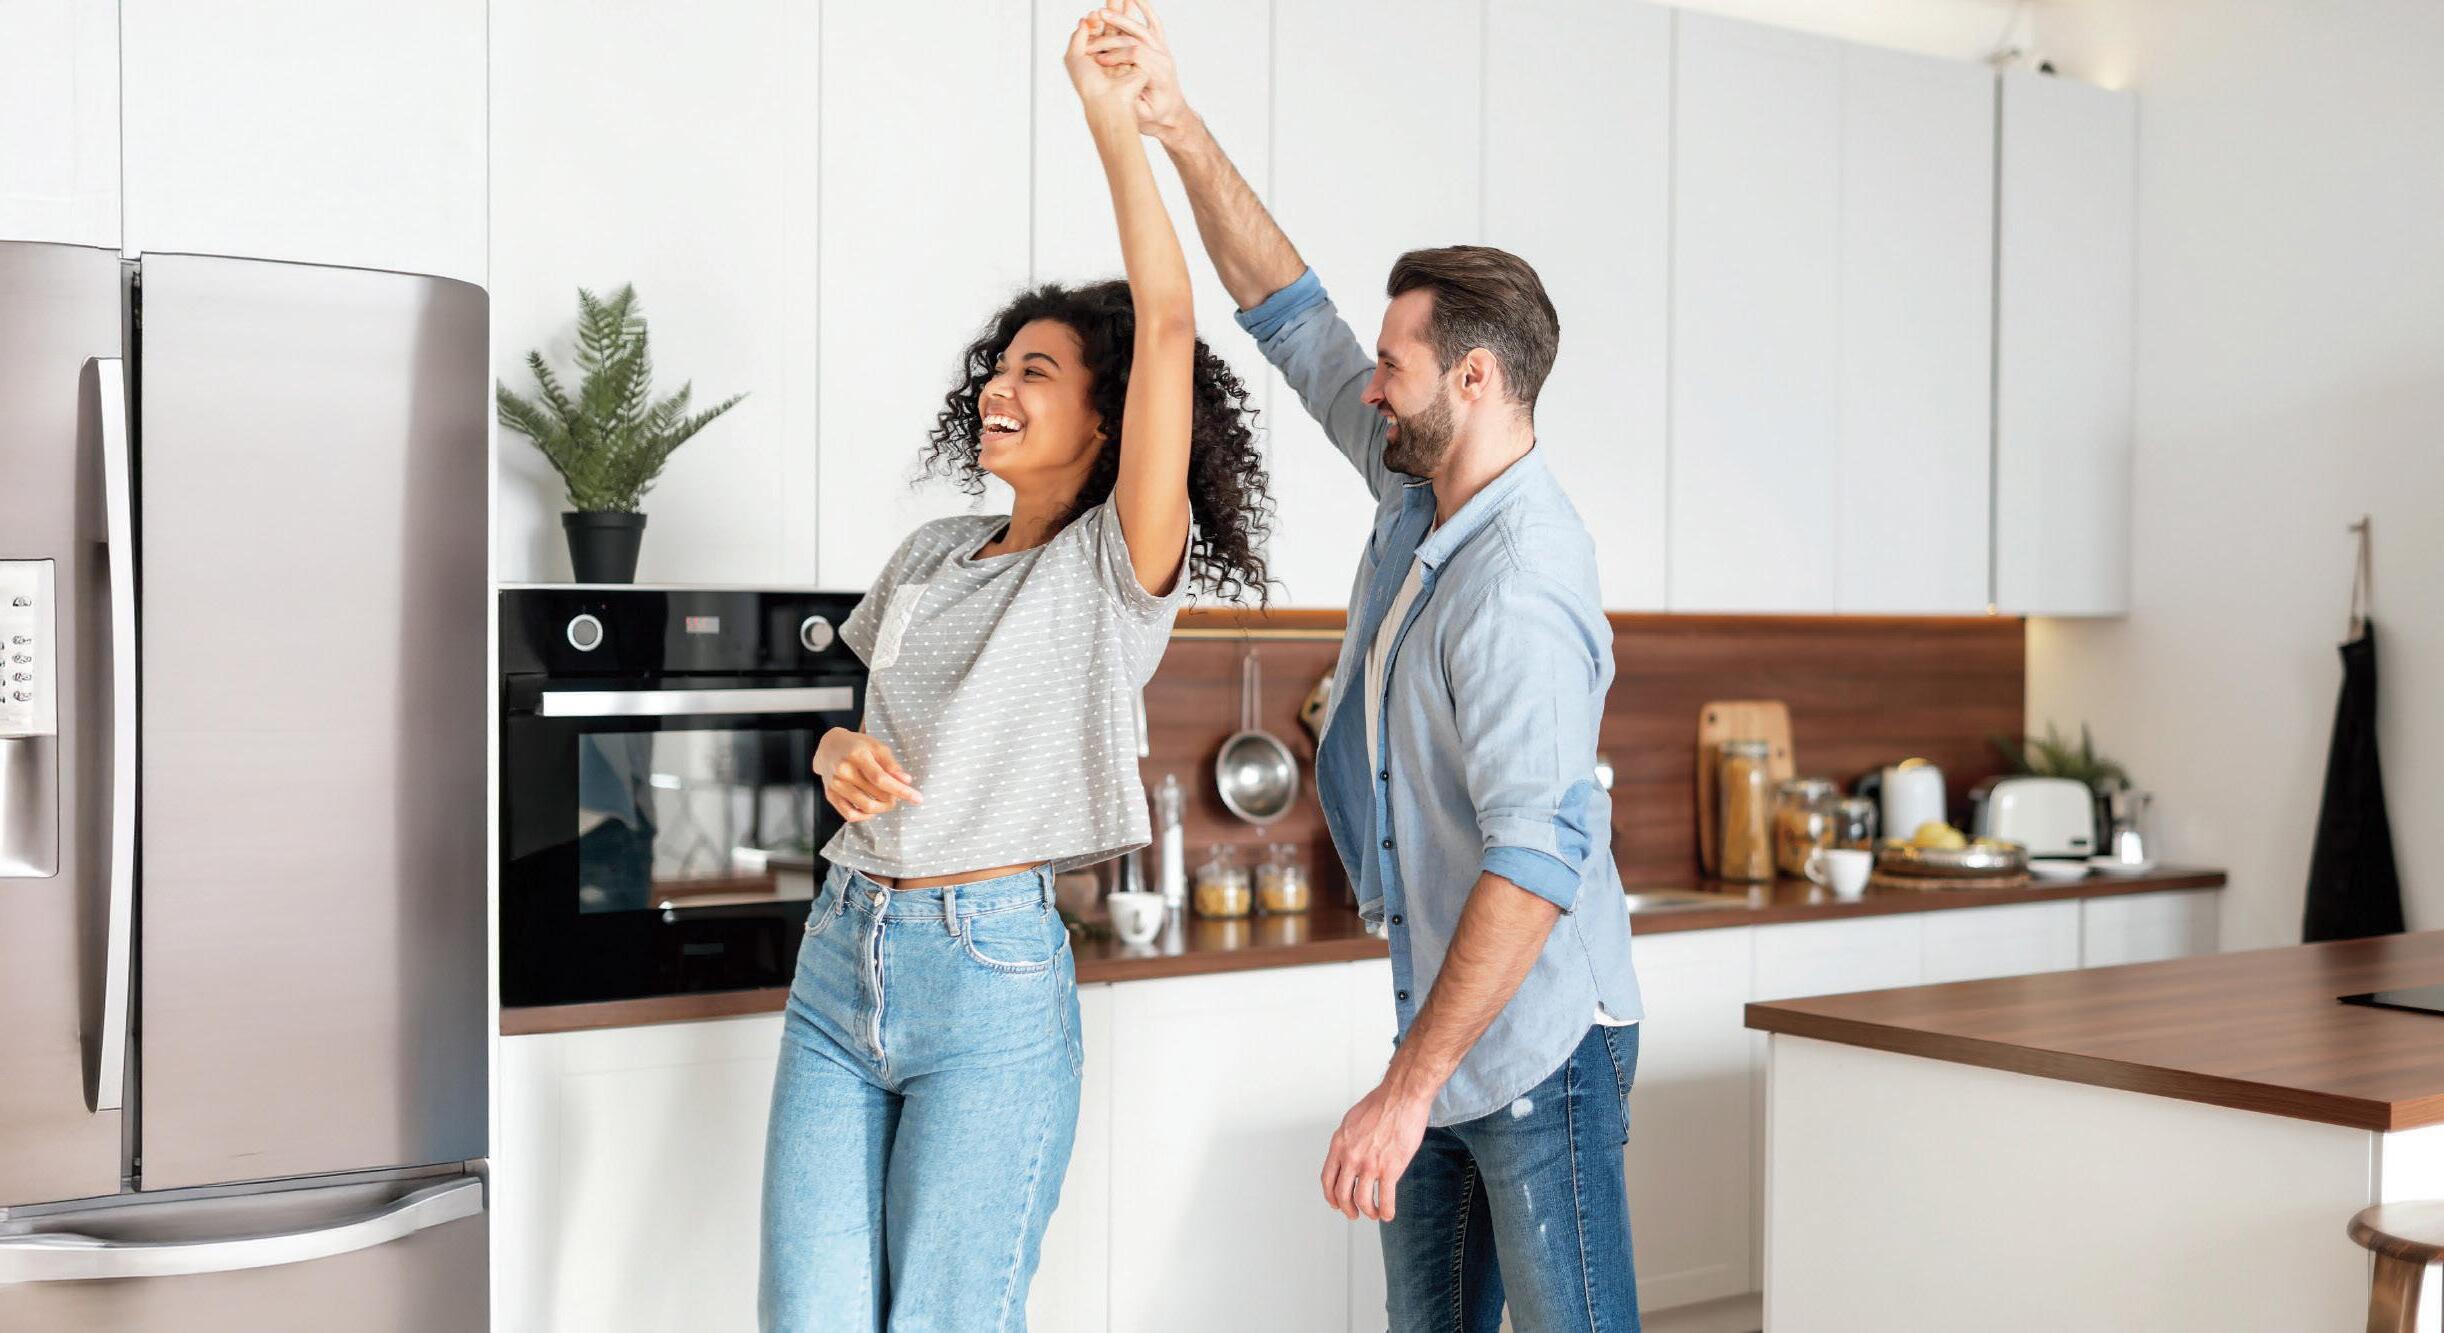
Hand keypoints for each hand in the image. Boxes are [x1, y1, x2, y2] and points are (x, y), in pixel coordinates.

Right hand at [814, 728, 922, 822]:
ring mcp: (835, 784)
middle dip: (893, 798)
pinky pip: (850, 815)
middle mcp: (843, 770)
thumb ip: (891, 764)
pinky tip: (872, 810)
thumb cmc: (858, 746)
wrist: (829, 747)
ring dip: (882, 808)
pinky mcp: (830, 795)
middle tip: (897, 793)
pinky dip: (865, 816)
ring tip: (887, 800)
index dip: (901, 790)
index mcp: (857, 755)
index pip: (881, 778)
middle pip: (876, 795)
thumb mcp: (876, 747)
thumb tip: (906, 781)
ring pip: (865, 807)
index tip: (917, 798)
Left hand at [1065, 10, 1148, 120]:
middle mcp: (1110, 56)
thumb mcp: (1074, 57)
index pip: (1096, 31)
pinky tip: (1127, 27)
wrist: (1106, 100)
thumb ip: (1078, 36)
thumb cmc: (1088, 84)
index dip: (1096, 20)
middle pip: (1112, 28)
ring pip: (1124, 32)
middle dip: (1114, 11)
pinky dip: (1130, 32)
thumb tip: (1085, 20)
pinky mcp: (1137, 62)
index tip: (1093, 15)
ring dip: (1122, 16)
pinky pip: (1134, 41)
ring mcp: (1124, 59)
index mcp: (1094, 56)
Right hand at [1083, 4, 1194, 143]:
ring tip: (1105, 9)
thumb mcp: (1144, 116)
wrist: (1173, 114)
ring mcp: (1163, 50)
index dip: (1116, 54)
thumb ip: (1135, 104)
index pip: (1137, 54)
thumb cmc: (1156, 117)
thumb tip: (1125, 94)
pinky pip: (1154, 23)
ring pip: (1143, 27)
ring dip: (1123, 17)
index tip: (1100, 60)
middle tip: (1098, 19)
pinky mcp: (1161, 46)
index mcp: (1160, 74)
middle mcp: (1163, 58)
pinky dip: (1145, 9)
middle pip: (1139, 36)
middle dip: (1117, 27)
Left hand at [1320, 1076, 1432, 1221]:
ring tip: (1373, 1214)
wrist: (1402, 1097)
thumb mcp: (1352, 1120)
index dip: (1330, 1195)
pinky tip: (1388, 1214)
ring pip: (1361, 1200)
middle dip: (1347, 1208)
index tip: (1335, 1203)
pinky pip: (1385, 1199)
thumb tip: (1346, 1153)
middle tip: (1353, 1214)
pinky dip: (1386, 1211)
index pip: (1327, 1178)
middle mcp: (1351, 1156)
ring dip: (1367, 1211)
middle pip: (1341, 1193)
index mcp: (1340, 1144)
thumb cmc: (1381, 1103)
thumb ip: (1347, 1140)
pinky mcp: (1390, 1168)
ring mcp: (1370, 1164)